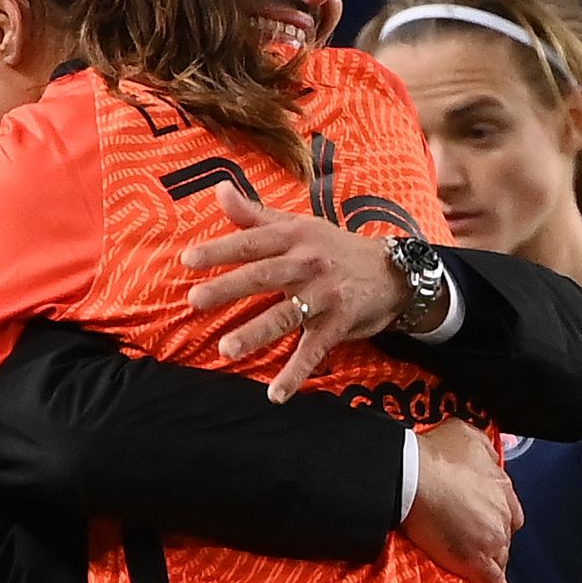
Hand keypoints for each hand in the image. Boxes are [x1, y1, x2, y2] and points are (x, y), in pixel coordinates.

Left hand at [181, 183, 409, 401]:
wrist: (393, 272)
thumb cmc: (332, 247)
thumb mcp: (297, 225)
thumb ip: (254, 214)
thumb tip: (218, 188)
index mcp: (294, 238)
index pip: (251, 242)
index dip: (219, 250)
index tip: (188, 259)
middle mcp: (308, 264)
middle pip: (263, 276)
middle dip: (229, 288)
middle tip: (195, 300)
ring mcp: (324, 296)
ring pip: (285, 315)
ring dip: (256, 333)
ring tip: (226, 349)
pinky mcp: (338, 325)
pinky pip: (313, 351)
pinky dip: (295, 373)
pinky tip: (275, 394)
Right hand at [403, 419, 520, 582]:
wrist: (412, 477)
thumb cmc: (434, 453)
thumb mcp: (463, 433)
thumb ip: (479, 445)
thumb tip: (484, 450)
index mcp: (501, 486)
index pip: (508, 507)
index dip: (493, 512)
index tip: (480, 515)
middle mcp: (503, 514)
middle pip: (504, 533)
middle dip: (491, 536)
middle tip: (469, 538)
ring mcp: (491, 539)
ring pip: (499, 557)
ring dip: (490, 561)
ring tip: (476, 568)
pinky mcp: (475, 562)